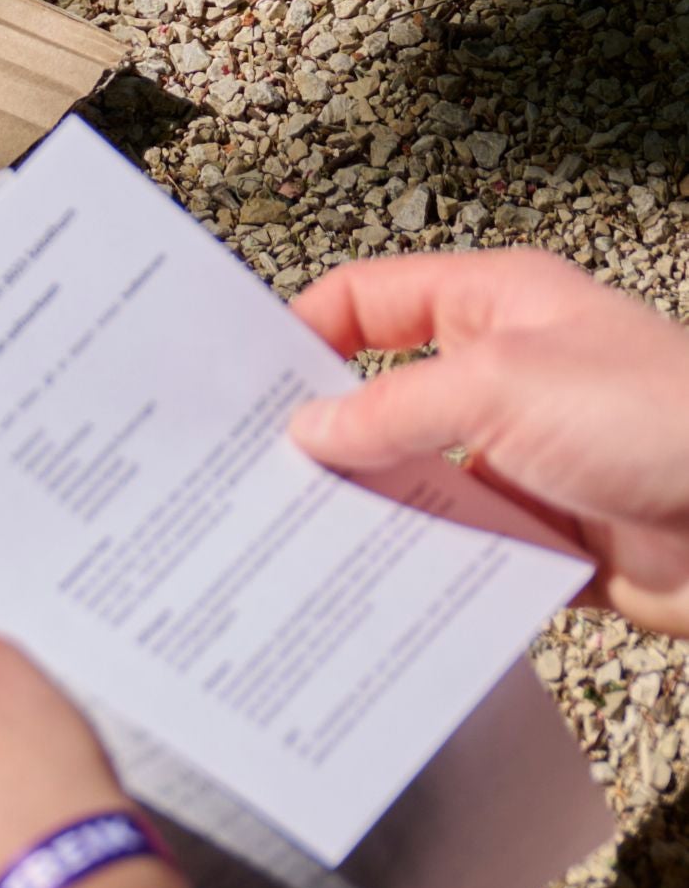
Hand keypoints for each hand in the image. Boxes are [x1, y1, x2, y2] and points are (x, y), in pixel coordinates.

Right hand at [289, 249, 688, 632]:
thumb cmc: (665, 419)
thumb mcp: (504, 386)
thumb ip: (392, 407)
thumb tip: (310, 432)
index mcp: (497, 308)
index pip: (368, 300)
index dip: (301, 332)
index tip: (242, 383)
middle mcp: (506, 379)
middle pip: (382, 398)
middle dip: (324, 435)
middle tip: (250, 470)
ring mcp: (524, 461)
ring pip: (414, 483)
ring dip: (368, 510)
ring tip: (292, 538)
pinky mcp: (544, 538)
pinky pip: (458, 551)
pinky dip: (419, 568)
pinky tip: (368, 586)